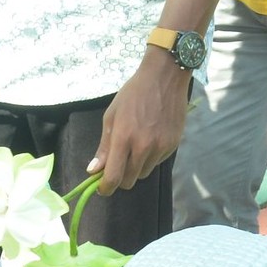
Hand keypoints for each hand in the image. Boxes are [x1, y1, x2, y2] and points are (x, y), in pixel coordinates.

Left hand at [86, 55, 190, 193]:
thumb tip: (94, 170)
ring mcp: (160, 147)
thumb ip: (104, 146)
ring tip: (136, 148)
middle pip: (129, 181)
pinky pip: (157, 162)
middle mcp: (143, 147)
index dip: (105, 188)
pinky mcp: (173, 145)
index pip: (113, 177)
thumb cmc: (133, 93)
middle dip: (120, 178)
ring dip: (136, 168)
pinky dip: (151, 158)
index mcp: (124, 138)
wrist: (165, 78)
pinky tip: (150, 139)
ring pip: (144, 173)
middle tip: (117, 166)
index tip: (102, 188)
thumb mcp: (112, 115)